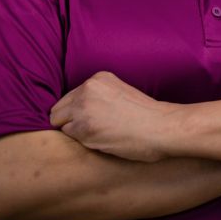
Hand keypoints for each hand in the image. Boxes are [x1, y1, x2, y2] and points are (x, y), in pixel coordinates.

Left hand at [49, 71, 172, 162]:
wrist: (161, 127)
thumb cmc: (147, 116)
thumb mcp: (121, 92)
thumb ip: (99, 96)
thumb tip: (77, 111)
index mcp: (98, 78)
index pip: (71, 96)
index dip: (77, 111)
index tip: (91, 120)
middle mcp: (88, 88)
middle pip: (58, 109)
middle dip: (69, 121)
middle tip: (90, 131)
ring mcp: (84, 108)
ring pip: (60, 123)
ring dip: (75, 132)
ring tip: (98, 135)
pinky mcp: (83, 128)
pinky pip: (69, 137)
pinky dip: (81, 141)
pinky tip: (101, 140)